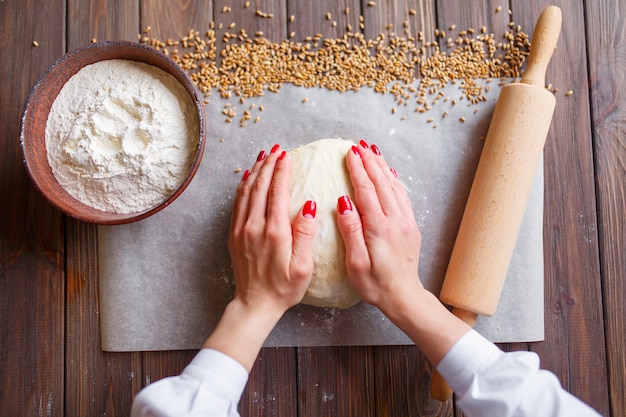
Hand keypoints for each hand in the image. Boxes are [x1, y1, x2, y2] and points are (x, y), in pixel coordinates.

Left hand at [228, 144, 316, 314]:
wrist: (254, 305)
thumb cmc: (283, 289)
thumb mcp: (303, 267)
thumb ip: (306, 235)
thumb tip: (309, 206)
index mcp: (274, 232)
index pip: (277, 192)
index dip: (282, 171)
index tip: (286, 155)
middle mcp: (255, 226)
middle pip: (260, 186)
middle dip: (268, 165)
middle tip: (277, 150)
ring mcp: (241, 230)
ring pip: (246, 192)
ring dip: (255, 172)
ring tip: (264, 157)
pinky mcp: (234, 235)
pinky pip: (237, 204)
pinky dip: (243, 187)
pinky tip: (248, 179)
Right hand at [336, 140, 469, 365]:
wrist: (404, 297)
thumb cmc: (375, 285)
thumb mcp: (356, 263)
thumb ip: (350, 231)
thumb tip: (343, 203)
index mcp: (379, 228)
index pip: (366, 190)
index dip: (357, 169)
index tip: (349, 153)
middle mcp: (395, 220)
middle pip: (381, 183)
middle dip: (370, 162)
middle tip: (359, 145)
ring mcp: (406, 222)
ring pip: (394, 187)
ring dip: (382, 167)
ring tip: (372, 152)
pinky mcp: (411, 227)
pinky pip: (403, 197)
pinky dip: (394, 181)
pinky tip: (389, 174)